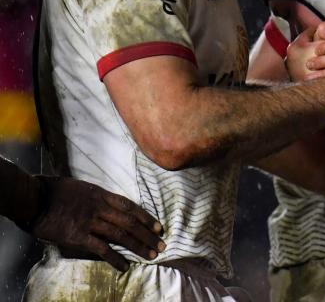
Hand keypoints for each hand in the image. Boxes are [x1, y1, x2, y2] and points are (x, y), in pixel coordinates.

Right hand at [29, 176, 164, 271]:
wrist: (33, 198)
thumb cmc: (53, 190)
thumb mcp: (81, 186)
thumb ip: (96, 196)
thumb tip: (105, 202)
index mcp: (101, 194)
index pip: (130, 206)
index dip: (146, 217)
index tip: (158, 226)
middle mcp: (100, 207)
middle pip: (130, 222)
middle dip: (148, 234)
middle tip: (162, 244)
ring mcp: (90, 222)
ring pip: (121, 235)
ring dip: (138, 245)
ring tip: (152, 254)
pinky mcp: (78, 236)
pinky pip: (102, 248)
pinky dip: (116, 258)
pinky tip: (125, 266)